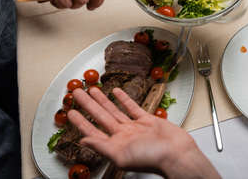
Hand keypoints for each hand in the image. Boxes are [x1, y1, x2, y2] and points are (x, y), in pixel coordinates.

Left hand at [68, 88, 220, 178]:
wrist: (177, 153)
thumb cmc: (152, 159)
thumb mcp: (121, 155)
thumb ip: (101, 146)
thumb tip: (83, 141)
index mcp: (115, 145)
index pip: (92, 131)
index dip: (80, 122)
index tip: (71, 112)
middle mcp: (123, 136)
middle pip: (100, 117)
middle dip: (88, 105)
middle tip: (78, 93)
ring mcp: (135, 127)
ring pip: (114, 110)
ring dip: (103, 100)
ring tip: (93, 90)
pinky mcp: (148, 120)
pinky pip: (133, 108)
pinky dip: (124, 99)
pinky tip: (116, 92)